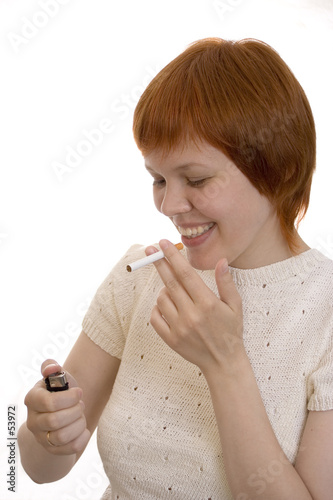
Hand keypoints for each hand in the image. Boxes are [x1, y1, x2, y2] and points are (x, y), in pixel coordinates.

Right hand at [24, 359, 89, 454]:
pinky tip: (83, 429)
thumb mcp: (56, 377)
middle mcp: (32, 421)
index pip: (49, 403)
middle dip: (75, 410)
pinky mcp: (53, 449)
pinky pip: (71, 448)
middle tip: (80, 404)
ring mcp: (41, 437)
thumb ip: (51, 367)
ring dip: (79, 423)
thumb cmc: (60, 392)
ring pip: (62, 437)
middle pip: (55, 421)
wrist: (60, 413)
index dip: (69, 398)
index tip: (78, 392)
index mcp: (32, 399)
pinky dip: (82, 437)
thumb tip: (52, 367)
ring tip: (80, 416)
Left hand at [147, 240, 244, 375]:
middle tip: (151, 250)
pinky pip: (155, 317)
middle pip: (170, 282)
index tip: (164, 243)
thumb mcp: (235, 306)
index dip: (173, 257)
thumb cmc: (231, 331)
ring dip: (164, 290)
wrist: (223, 363)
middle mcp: (191, 315)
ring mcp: (179, 328)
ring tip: (176, 293)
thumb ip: (226, 283)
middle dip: (159, 263)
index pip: (186, 274)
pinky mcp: (170, 339)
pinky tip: (167, 306)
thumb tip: (221, 261)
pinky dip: (158, 308)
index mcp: (207, 303)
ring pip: (161, 298)